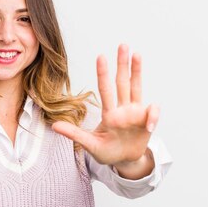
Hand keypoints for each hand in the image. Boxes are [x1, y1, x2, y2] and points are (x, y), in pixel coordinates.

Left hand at [52, 44, 157, 168]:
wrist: (125, 161)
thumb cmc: (107, 152)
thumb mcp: (90, 145)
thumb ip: (75, 134)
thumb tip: (54, 126)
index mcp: (109, 113)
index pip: (105, 89)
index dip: (103, 74)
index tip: (100, 57)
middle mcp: (122, 109)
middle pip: (122, 82)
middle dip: (122, 64)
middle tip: (122, 45)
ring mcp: (136, 113)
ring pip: (136, 88)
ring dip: (137, 71)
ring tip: (137, 54)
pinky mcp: (147, 121)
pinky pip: (153, 114)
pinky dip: (153, 116)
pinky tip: (149, 125)